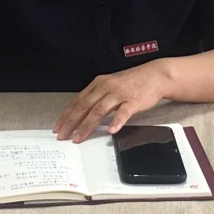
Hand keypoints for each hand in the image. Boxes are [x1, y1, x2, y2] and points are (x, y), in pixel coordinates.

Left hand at [54, 61, 169, 142]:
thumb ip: (97, 97)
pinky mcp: (134, 100)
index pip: (78, 101)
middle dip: (71, 122)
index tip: (58, 127)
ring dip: (87, 125)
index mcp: (99, 84)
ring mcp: (120, 93)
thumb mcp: (110, 85)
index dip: (66, 115)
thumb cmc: (132, 82)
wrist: (155, 75)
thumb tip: (81, 113)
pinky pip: (124, 112)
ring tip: (79, 137)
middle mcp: (106, 87)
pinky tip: (111, 130)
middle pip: (85, 106)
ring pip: (99, 110)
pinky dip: (116, 121)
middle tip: (62, 135)